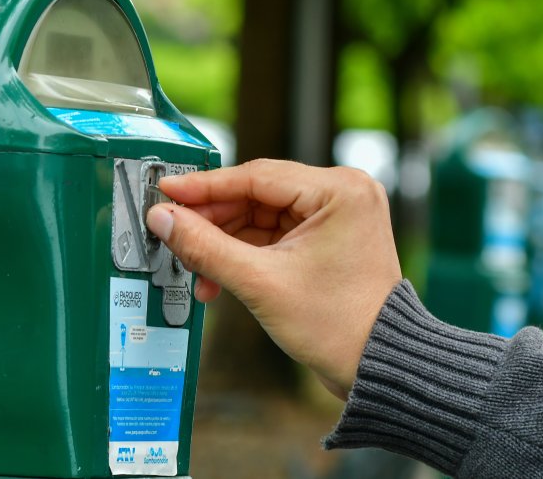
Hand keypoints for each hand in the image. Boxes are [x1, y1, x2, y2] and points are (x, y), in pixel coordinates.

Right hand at [145, 159, 401, 398]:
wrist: (378, 366)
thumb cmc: (340, 327)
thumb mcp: (260, 283)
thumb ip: (205, 246)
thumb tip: (163, 218)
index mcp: (339, 190)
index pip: (255, 176)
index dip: (204, 187)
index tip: (167, 192)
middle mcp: (341, 193)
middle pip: (254, 194)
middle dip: (212, 221)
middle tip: (172, 234)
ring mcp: (334, 215)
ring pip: (258, 215)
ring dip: (223, 242)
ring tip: (196, 269)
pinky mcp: (325, 237)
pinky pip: (271, 234)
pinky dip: (243, 253)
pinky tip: (217, 277)